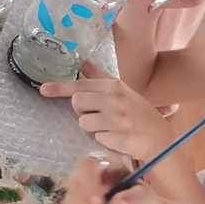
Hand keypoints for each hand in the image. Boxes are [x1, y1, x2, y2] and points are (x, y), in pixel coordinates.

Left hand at [40, 60, 173, 163]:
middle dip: (81, 111)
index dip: (59, 87)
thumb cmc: (139, 115)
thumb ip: (100, 77)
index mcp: (114, 86)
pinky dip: (104, 141)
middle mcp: (115, 99)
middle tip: (96, 115)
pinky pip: (97, 139)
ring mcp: (118, 118)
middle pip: (77, 102)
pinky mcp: (119, 136)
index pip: (80, 84)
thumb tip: (83, 62)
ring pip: (84, 123)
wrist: (161, 139)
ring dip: (92, 129)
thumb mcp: (122, 91)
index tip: (43, 89)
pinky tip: (117, 138)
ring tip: (109, 128)